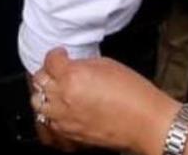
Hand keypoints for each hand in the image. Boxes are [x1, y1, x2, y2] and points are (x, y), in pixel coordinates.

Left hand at [31, 49, 177, 153]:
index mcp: (72, 76)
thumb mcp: (105, 65)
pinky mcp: (72, 134)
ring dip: (45, 94)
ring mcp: (66, 118)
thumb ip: (81, 64)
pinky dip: (52, 114)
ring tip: (57, 89)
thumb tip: (71, 64)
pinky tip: (63, 108)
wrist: (149, 123)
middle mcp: (64, 97)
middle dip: (48, 72)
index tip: (61, 54)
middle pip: (39, 80)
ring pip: (38, 103)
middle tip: (58, 70)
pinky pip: (50, 123)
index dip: (56, 54)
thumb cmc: (134, 94)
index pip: (50, 60)